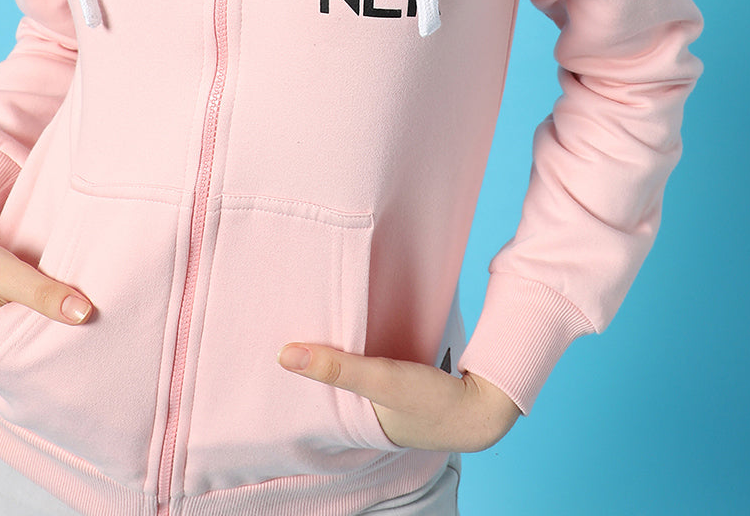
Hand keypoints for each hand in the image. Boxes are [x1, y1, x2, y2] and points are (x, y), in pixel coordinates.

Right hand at [0, 213, 94, 349]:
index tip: (107, 342)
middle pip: (38, 357)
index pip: (41, 362)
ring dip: (54, 333)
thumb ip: (43, 293)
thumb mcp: (5, 273)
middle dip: (67, 346)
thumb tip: (87, 313)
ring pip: (31, 345)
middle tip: (108, 333)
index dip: (72, 354)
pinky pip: (20, 334)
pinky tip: (63, 314)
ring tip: (92, 325)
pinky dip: (40, 326)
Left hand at [276, 342, 521, 452]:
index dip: (286, 385)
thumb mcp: (379, 380)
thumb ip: (337, 366)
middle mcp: (361, 417)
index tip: (266, 353)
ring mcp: (381, 403)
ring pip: (346, 375)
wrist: (483, 404)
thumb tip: (283, 355)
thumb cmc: (430, 402)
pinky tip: (352, 328)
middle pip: (323, 389)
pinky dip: (357, 350)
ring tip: (308, 322)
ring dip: (333, 354)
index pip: (307, 405)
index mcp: (350, 426)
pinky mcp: (399, 386)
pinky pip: (367, 366)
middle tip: (281, 329)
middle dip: (307, 364)